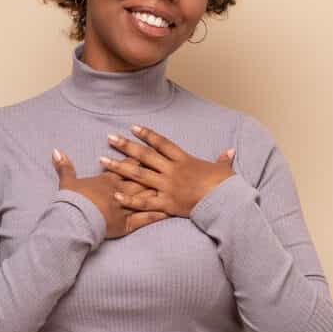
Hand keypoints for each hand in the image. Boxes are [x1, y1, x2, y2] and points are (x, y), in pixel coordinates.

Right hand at [52, 148, 168, 239]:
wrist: (74, 221)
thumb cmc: (71, 202)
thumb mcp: (67, 182)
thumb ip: (64, 166)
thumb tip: (56, 150)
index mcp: (107, 181)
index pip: (125, 167)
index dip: (136, 160)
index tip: (147, 152)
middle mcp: (120, 191)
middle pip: (141, 179)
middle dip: (155, 173)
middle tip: (169, 166)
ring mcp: (126, 207)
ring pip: (146, 196)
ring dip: (161, 191)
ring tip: (176, 186)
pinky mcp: (128, 224)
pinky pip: (146, 218)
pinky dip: (159, 215)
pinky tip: (171, 211)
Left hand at [99, 125, 235, 218]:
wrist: (226, 202)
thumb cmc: (226, 186)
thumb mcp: (224, 170)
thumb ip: (223, 160)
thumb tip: (230, 152)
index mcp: (184, 160)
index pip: (162, 143)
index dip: (147, 134)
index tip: (133, 127)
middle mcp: (172, 171)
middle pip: (145, 155)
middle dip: (126, 146)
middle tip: (110, 138)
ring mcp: (168, 187)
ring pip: (139, 175)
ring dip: (119, 167)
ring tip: (102, 160)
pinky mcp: (167, 204)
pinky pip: (144, 202)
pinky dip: (129, 199)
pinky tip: (115, 194)